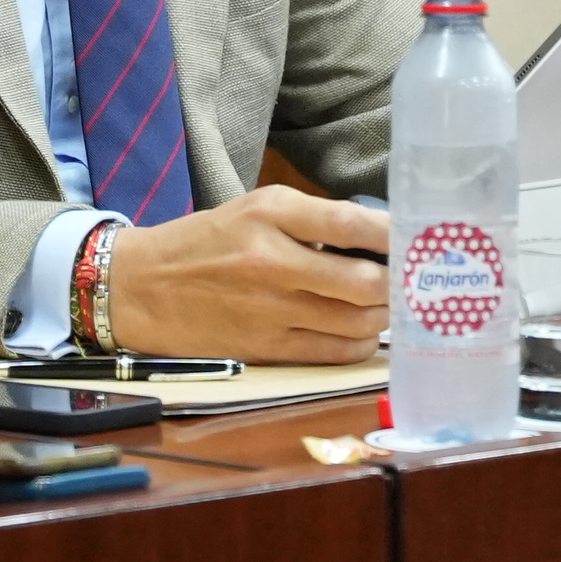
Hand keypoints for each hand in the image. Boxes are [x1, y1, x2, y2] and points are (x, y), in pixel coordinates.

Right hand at [103, 186, 391, 363]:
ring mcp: (272, 309)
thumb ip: (313, 219)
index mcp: (272, 213)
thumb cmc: (206, 243)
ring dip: (384, 315)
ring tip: (389, 305)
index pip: (353, 221)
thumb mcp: (256, 210)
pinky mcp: (267, 347)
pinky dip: (360, 343)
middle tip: (411, 279)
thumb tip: (379, 238)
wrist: (142, 287)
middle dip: (398, 283)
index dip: (396, 234)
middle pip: (366, 280)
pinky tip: (362, 330)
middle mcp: (274, 260)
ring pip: (358, 320)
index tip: (418, 238)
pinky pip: (334, 352)